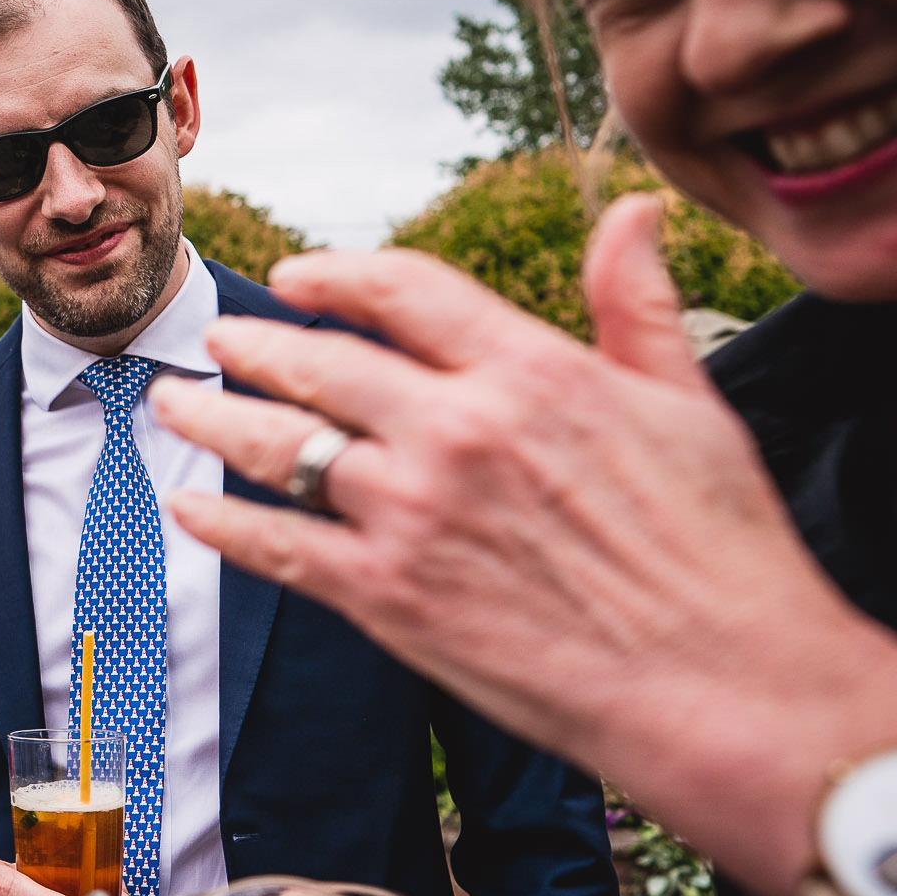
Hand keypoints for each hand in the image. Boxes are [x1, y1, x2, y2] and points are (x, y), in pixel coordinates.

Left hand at [147, 195, 896, 895]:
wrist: (722, 684)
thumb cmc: (718, 548)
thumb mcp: (689, 403)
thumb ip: (636, 305)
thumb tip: (632, 211)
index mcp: (530, 370)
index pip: (402, 290)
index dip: (336, 275)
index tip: (297, 277)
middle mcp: (456, 430)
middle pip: (320, 364)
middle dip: (255, 347)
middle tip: (217, 341)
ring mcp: (412, 513)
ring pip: (281, 447)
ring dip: (213, 421)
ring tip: (173, 405)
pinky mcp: (388, 595)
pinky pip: (278, 545)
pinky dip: (222, 524)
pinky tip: (187, 509)